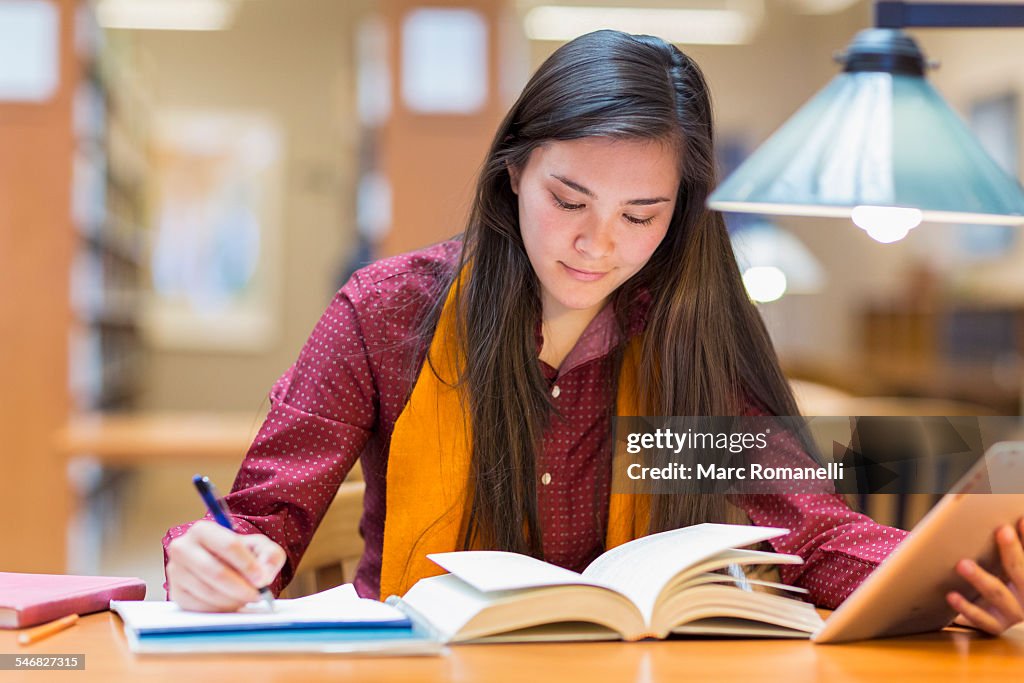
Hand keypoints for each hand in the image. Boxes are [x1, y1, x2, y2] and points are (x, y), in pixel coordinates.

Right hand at [167, 520, 285, 611]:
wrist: (221, 565)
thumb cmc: (241, 555)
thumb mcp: (261, 548)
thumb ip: (269, 555)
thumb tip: (263, 575)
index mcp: (203, 530)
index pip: (228, 545)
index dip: (248, 565)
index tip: (262, 579)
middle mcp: (183, 548)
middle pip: (216, 572)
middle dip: (241, 587)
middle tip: (257, 595)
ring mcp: (176, 572)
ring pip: (208, 592)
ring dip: (233, 600)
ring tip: (246, 598)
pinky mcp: (176, 593)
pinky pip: (200, 606)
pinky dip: (220, 608)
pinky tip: (231, 603)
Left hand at [946, 520, 1023, 634]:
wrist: (998, 614)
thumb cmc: (1004, 580)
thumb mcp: (1011, 567)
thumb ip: (1013, 550)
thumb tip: (1015, 519)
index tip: (1020, 521)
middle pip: (1020, 572)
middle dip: (1012, 551)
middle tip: (1002, 531)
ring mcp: (1013, 613)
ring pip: (998, 594)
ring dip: (981, 578)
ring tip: (963, 564)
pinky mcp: (995, 626)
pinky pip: (982, 619)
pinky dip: (966, 608)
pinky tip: (952, 595)